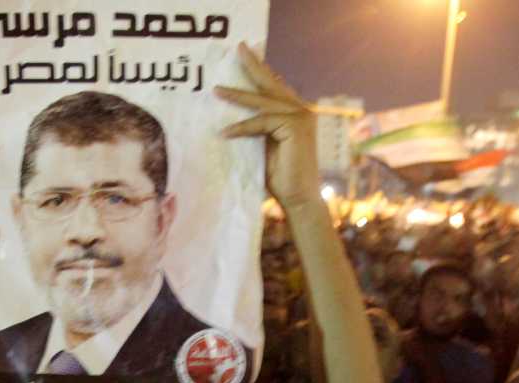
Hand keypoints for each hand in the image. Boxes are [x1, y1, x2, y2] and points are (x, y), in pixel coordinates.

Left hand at [216, 43, 319, 211]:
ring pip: (264, 101)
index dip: (260, 72)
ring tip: (216, 91)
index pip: (275, 88)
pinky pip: (262, 122)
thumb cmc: (281, 178)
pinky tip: (225, 133)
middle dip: (253, 65)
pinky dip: (242, 128)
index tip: (244, 57)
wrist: (298, 199)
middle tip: (238, 48)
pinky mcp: (295, 127)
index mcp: (296, 113)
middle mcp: (302, 110)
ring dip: (237, 96)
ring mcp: (301, 117)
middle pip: (272, 84)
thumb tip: (233, 116)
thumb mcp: (264, 146)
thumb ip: (257, 128)